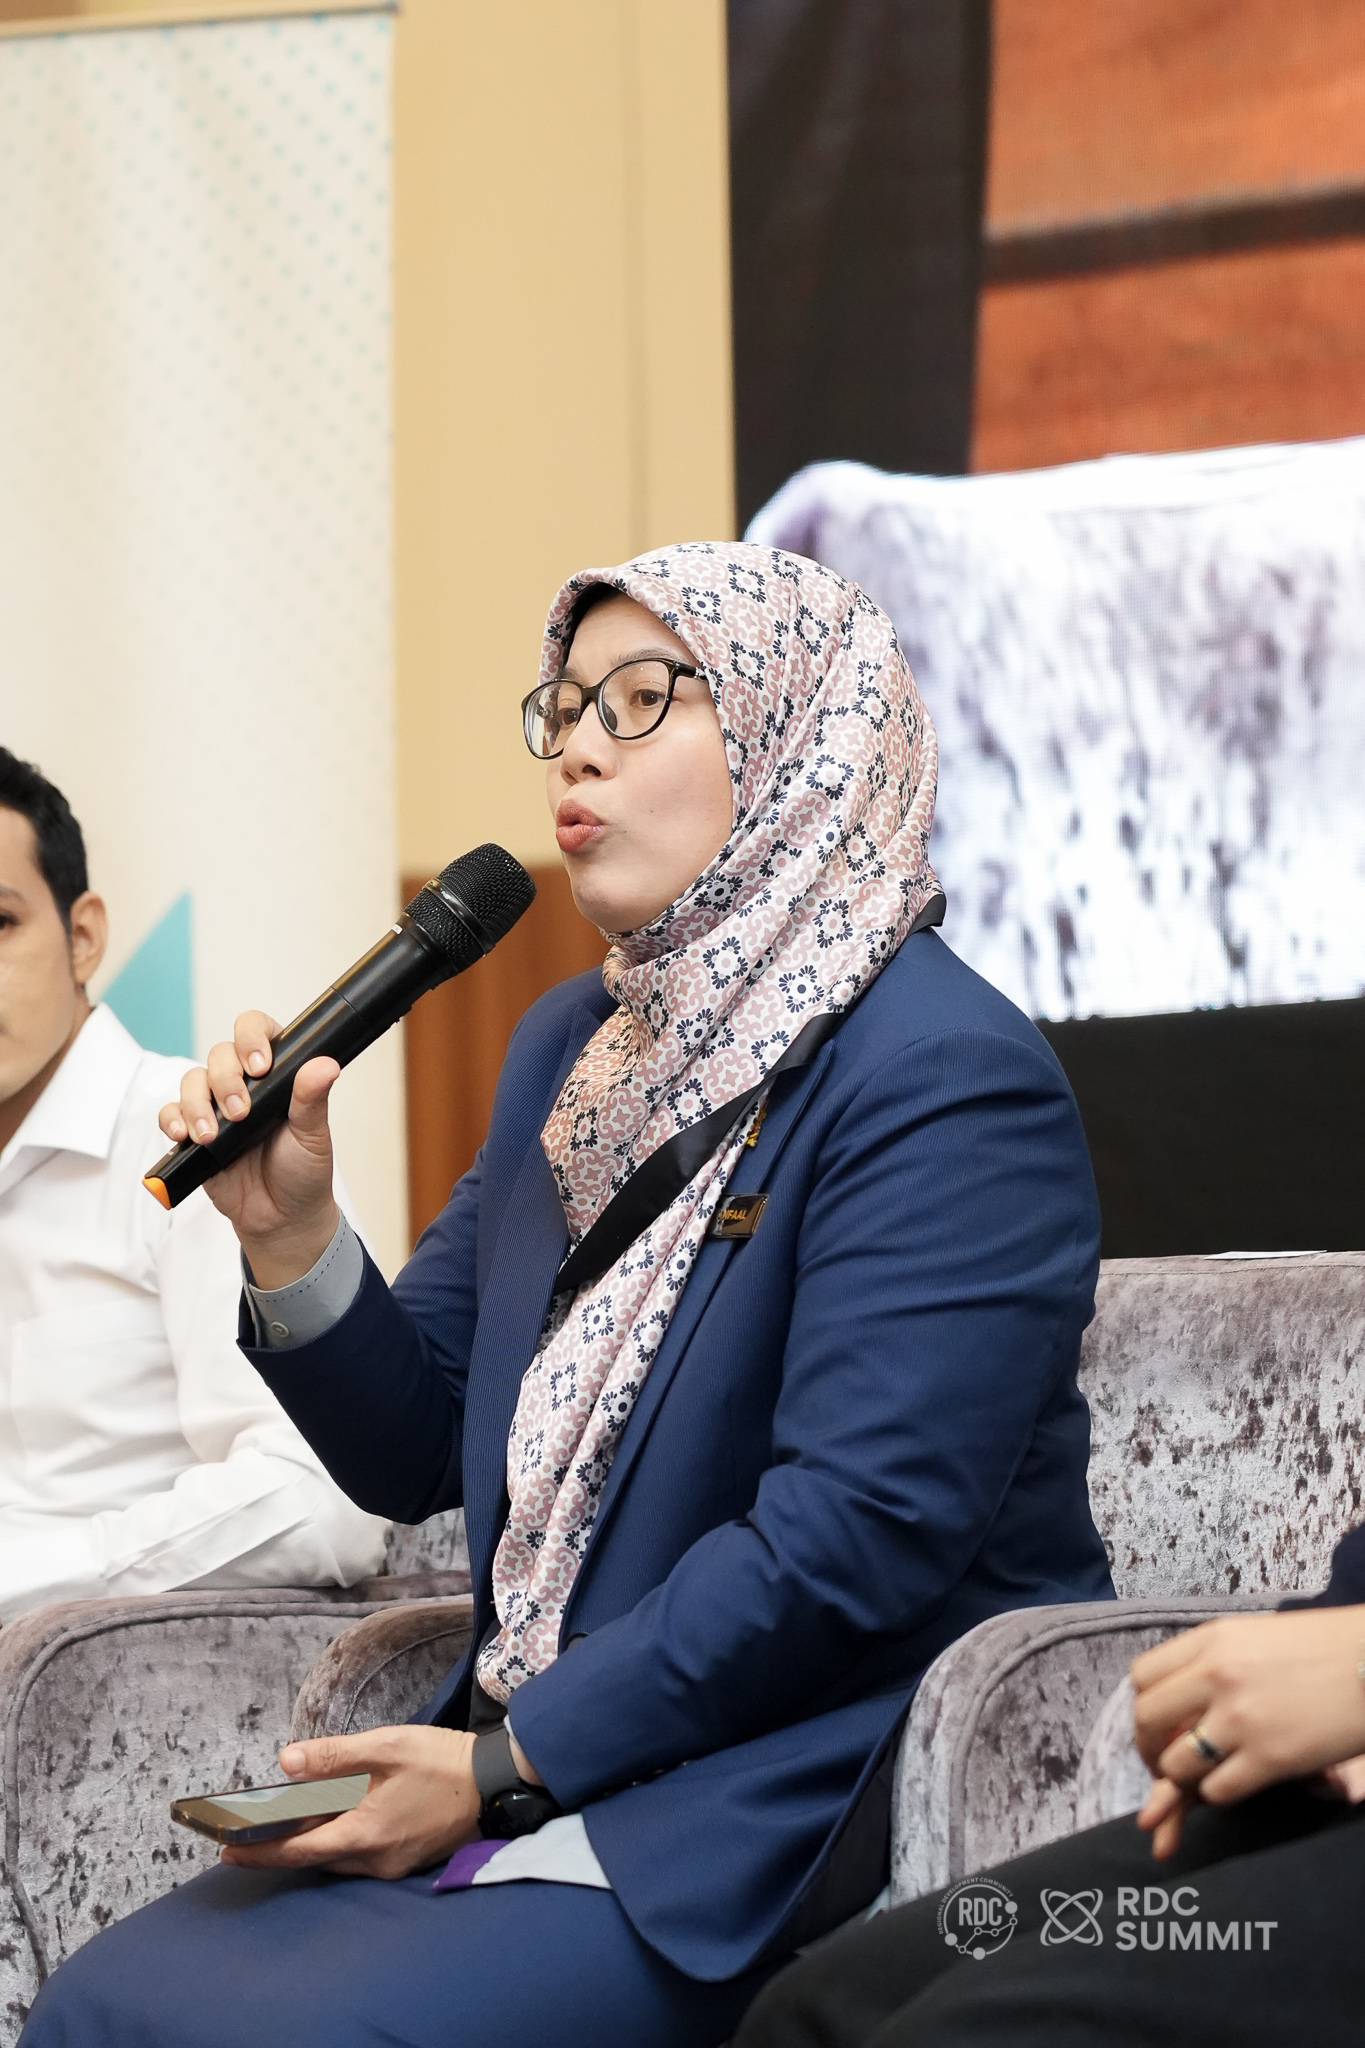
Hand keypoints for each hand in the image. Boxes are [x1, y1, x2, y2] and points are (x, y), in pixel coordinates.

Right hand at [159, 1010, 339, 1287]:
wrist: (281, 1218)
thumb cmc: (303, 1171)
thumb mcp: (313, 1136)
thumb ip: (312, 1099)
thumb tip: (325, 1065)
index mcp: (276, 1075)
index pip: (257, 1032)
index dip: (252, 1038)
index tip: (260, 1065)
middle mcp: (243, 1084)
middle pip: (219, 1054)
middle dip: (225, 1080)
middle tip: (241, 1113)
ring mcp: (216, 1107)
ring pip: (192, 1081)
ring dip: (197, 1104)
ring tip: (211, 1135)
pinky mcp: (193, 1133)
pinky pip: (170, 1113)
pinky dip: (171, 1119)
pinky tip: (184, 1135)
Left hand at [219, 1727, 480, 1879]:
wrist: (497, 1783)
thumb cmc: (442, 1761)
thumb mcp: (387, 1747)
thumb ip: (334, 1755)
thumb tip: (286, 1762)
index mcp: (364, 1834)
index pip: (297, 1851)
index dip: (258, 1851)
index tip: (226, 1849)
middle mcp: (374, 1861)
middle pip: (315, 1857)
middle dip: (283, 1844)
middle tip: (253, 1828)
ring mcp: (393, 1865)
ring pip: (339, 1858)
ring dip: (313, 1841)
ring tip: (290, 1820)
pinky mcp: (408, 1861)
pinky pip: (362, 1856)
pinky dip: (341, 1840)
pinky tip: (339, 1818)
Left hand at [1130, 1607, 1364, 1854]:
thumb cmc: (1323, 1649)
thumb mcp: (1255, 1637)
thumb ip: (1212, 1662)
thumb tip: (1176, 1699)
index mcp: (1212, 1639)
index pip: (1141, 1676)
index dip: (1145, 1705)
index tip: (1160, 1723)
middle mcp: (1217, 1675)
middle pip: (1146, 1720)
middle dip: (1150, 1748)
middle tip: (1166, 1760)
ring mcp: (1242, 1718)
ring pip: (1176, 1763)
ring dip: (1184, 1777)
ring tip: (1203, 1774)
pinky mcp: (1270, 1758)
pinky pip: (1217, 1791)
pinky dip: (1219, 1794)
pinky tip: (1238, 1782)